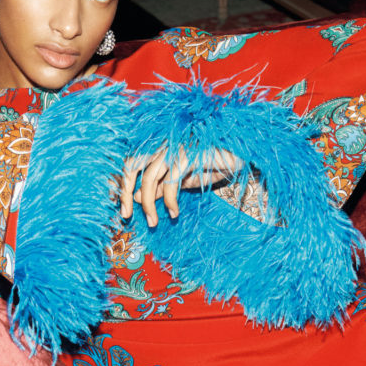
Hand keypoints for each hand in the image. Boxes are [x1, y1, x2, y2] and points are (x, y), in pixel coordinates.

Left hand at [119, 146, 243, 225]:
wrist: (242, 153)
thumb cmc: (215, 163)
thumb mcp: (185, 180)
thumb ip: (161, 186)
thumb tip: (138, 197)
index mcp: (161, 147)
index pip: (131, 162)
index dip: (123, 185)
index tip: (124, 209)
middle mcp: (164, 143)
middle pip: (132, 165)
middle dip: (125, 192)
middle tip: (126, 216)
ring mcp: (175, 147)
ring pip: (149, 177)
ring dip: (148, 204)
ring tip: (153, 222)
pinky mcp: (188, 154)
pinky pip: (170, 182)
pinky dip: (169, 201)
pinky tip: (174, 213)